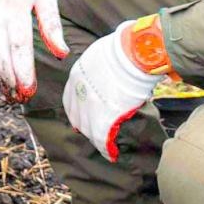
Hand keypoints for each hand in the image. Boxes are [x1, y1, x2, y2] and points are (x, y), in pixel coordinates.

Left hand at [64, 20, 165, 161]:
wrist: (132, 53)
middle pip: (77, 116)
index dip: (77, 110)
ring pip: (89, 129)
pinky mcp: (103, 117)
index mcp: (77, 76)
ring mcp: (89, 106)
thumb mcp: (101, 56)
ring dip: (97, 138)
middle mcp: (78, 92)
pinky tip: (112, 155)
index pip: (71, 99)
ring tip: (106, 145)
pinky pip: (101, 139)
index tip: (82, 117)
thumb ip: (100, 70)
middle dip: (85, 125)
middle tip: (95, 132)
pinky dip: (106, 149)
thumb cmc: (124, 49)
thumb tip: (110, 75)